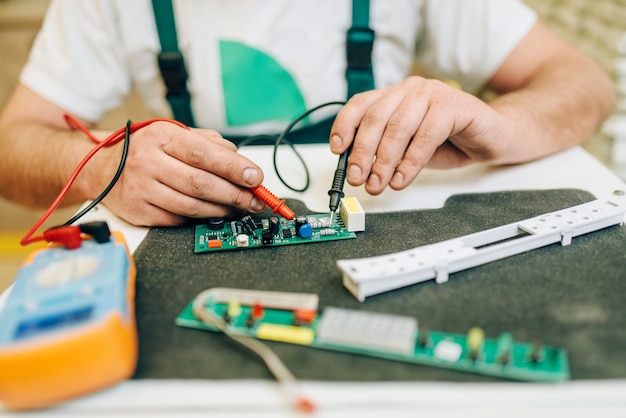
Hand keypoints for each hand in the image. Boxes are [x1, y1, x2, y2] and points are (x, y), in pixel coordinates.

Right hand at [87, 121, 266, 225]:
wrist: (103, 169)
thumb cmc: (148, 151)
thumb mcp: (175, 136)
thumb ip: (210, 144)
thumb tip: (242, 163)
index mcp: (162, 137)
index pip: (204, 153)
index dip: (234, 167)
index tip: (256, 178)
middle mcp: (148, 161)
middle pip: (201, 183)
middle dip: (235, 194)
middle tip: (256, 200)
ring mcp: (141, 188)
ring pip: (192, 206)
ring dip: (221, 210)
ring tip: (237, 208)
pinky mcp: (138, 211)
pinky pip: (178, 219)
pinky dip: (199, 218)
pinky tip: (210, 213)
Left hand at [330, 76, 511, 194]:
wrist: (493, 136)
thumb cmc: (449, 141)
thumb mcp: (408, 149)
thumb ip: (385, 153)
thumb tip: (359, 170)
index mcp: (394, 96)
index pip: (360, 105)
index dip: (344, 127)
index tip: (337, 151)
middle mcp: (410, 90)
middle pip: (376, 118)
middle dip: (363, 153)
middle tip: (358, 178)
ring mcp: (433, 94)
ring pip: (398, 127)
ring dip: (385, 161)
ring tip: (379, 183)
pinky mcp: (454, 105)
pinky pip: (426, 135)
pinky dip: (411, 161)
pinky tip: (403, 178)